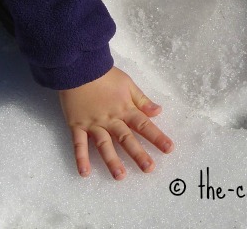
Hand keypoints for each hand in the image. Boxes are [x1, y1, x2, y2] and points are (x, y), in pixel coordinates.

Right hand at [59, 66, 173, 179]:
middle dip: (138, 154)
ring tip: (120, 176)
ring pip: (104, 145)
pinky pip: (78, 144)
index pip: (144, 125)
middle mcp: (111, 119)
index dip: (157, 137)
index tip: (169, 149)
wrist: (79, 68)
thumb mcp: (128, 84)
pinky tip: (84, 173)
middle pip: (126, 138)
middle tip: (149, 169)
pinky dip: (81, 158)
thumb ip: (142, 100)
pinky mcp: (77, 125)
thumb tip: (158, 111)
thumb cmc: (105, 75)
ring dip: (112, 160)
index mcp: (125, 109)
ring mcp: (94, 124)